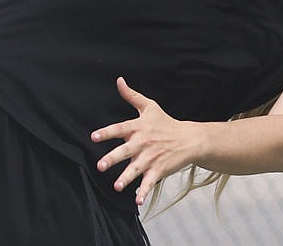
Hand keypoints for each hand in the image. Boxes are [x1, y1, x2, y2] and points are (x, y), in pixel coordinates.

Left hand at [91, 77, 196, 205]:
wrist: (188, 139)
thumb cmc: (165, 122)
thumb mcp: (149, 106)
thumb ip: (131, 95)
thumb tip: (118, 80)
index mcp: (139, 127)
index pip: (120, 128)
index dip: (107, 132)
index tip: (94, 137)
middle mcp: (143, 142)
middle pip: (125, 151)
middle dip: (113, 158)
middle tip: (100, 165)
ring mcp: (151, 157)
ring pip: (136, 169)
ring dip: (126, 178)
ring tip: (117, 186)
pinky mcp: (159, 170)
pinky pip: (149, 182)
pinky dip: (144, 192)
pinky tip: (137, 202)